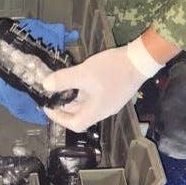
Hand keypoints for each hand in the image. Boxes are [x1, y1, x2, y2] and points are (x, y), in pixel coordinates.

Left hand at [42, 37, 163, 131]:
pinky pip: (95, 96)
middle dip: (64, 106)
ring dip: (74, 97)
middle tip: (53, 94)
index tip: (48, 107)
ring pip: (88, 104)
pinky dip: (83, 91)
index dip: (58, 118)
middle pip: (81, 115)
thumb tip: (45, 85)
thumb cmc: (111, 70)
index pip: (74, 124)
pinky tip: (79, 78)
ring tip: (63, 85)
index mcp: (96, 112)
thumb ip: (64, 80)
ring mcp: (110, 102)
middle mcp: (103, 111)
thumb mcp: (84, 73)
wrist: (140, 60)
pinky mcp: (115, 92)